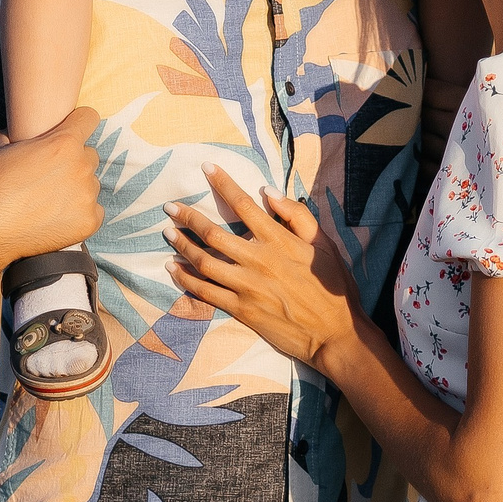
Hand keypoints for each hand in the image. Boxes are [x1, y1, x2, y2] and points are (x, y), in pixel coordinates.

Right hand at [0, 107, 104, 276]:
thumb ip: (16, 134)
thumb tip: (15, 132)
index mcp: (63, 142)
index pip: (88, 118)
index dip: (77, 124)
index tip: (68, 133)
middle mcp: (81, 167)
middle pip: (90, 155)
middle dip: (74, 161)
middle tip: (50, 175)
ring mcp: (87, 196)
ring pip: (91, 184)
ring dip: (76, 188)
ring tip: (48, 201)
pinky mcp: (88, 222)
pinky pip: (93, 211)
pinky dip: (78, 214)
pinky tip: (55, 218)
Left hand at [166, 166, 363, 366]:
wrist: (334, 333)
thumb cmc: (332, 286)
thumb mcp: (325, 244)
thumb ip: (298, 215)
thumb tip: (269, 192)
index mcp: (279, 240)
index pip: (244, 204)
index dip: (223, 183)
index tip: (206, 168)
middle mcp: (258, 260)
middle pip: (213, 233)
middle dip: (187, 217)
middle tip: (170, 207)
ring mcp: (247, 286)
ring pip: (203, 262)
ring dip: (182, 245)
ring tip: (168, 233)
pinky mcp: (241, 309)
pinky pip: (205, 292)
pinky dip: (185, 279)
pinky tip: (173, 269)